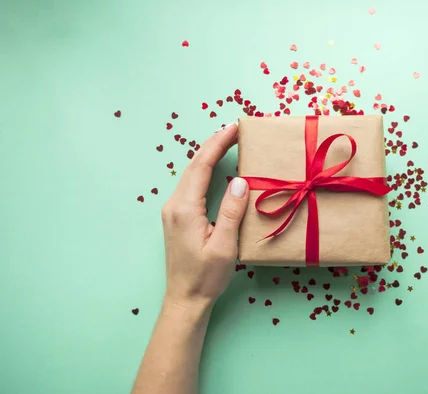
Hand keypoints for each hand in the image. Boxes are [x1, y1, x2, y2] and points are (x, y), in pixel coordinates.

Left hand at [160, 122, 248, 307]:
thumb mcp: (224, 246)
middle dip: (213, 144)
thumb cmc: (206, 276)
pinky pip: (190, 185)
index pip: (201, 167)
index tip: (233, 127)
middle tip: (234, 129)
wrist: (185, 299)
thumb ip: (231, 212)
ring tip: (227, 142)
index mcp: (185, 209)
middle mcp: (174, 205)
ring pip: (190, 174)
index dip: (217, 144)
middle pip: (193, 165)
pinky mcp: (176, 217)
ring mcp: (172, 211)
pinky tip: (214, 167)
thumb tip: (239, 181)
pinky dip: (204, 170)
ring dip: (208, 155)